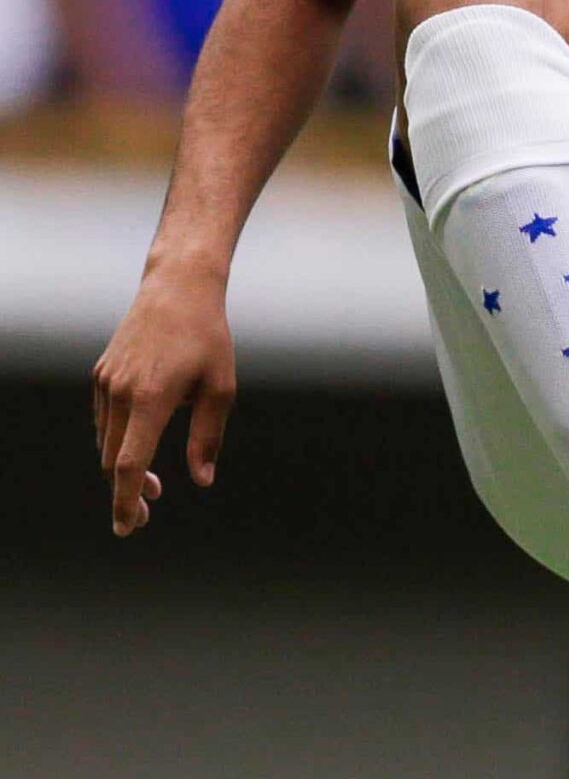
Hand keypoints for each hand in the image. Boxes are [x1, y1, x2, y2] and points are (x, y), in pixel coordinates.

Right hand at [92, 263, 236, 535]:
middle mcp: (120, 392)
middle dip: (127, 490)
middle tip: (147, 511)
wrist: (177, 288)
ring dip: (123, 466)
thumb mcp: (221, 388)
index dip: (126, 500)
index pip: (130, 463)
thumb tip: (202, 480)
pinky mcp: (100, 375)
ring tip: (150, 483)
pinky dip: (117, 440)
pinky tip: (139, 441)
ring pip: (105, 442)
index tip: (128, 526)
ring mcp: (105, 382)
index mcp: (151, 398)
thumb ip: (208, 436)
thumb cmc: (208, 338)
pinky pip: (103, 420)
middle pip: (113, 460)